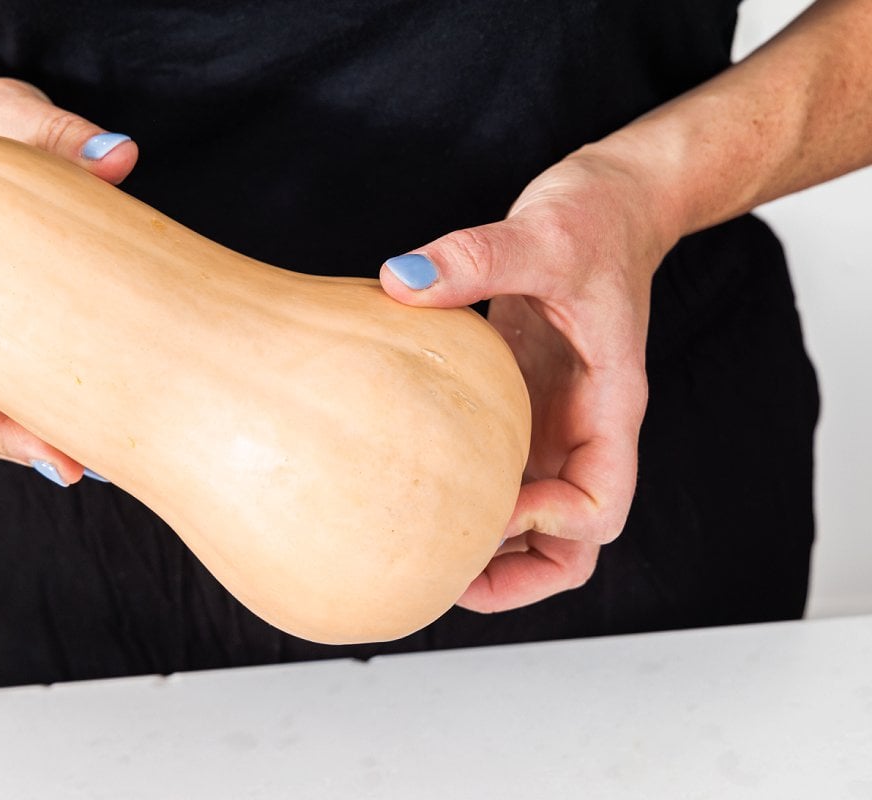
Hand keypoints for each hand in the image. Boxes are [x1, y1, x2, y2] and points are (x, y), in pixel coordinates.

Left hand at [380, 148, 677, 610]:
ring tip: (422, 555)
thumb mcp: (541, 231)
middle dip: (520, 574)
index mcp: (609, 404)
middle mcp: (584, 428)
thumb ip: (477, 256)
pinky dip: (471, 501)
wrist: (611, 201)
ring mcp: (555, 423)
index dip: (550, 524)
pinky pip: (503, 476)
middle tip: (444, 575)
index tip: (492, 504)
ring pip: (537, 522)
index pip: (600, 504)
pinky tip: (415, 496)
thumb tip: (402, 281)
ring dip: (493, 552)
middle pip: (572, 542)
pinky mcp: (524, 406)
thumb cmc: (595, 218)